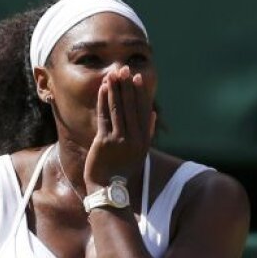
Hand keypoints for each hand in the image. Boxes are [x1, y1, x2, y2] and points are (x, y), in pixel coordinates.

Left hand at [84, 65, 155, 190]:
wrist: (108, 188)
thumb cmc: (122, 170)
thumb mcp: (139, 153)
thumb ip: (147, 133)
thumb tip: (154, 113)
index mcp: (143, 140)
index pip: (143, 111)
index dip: (140, 93)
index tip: (138, 78)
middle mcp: (133, 139)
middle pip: (130, 107)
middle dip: (127, 87)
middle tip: (124, 69)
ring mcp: (118, 140)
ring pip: (117, 109)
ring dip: (115, 90)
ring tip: (112, 75)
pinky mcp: (104, 142)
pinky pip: (104, 117)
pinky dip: (103, 101)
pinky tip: (102, 89)